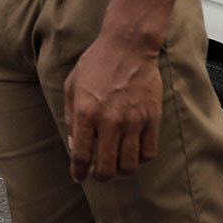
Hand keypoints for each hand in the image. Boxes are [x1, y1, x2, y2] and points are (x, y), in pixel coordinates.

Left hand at [64, 33, 162, 182]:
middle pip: (107, 168)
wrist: (128, 45)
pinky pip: (148, 152)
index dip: (78, 172)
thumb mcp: (72, 84)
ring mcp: (133, 121)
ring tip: (116, 164)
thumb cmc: (97, 62)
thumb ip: (70, 116)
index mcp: (86, 112)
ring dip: (121, 170)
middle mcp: (109, 120)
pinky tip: (133, 152)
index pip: (81, 156)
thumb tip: (75, 144)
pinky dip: (140, 159)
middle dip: (100, 177)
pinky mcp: (152, 118)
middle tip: (99, 174)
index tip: (79, 177)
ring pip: (129, 166)